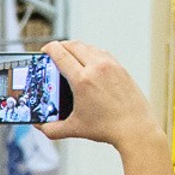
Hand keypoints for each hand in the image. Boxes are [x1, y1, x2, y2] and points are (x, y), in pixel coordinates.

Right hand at [39, 42, 165, 153]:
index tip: (44, 50)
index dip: (49, 49)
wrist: (135, 128)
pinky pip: (102, 53)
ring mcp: (111, 66)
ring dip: (77, 48)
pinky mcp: (121, 69)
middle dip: (61, 45)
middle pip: (74, 45)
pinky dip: (91, 53)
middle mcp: (97, 68)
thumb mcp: (73, 129)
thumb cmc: (107, 128)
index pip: (61, 54)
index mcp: (82, 80)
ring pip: (89, 47)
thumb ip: (50, 128)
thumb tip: (38, 125)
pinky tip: (88, 62)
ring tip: (70, 56)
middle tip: (54, 52)